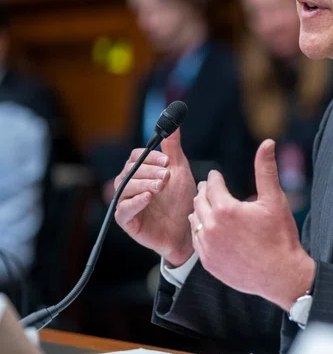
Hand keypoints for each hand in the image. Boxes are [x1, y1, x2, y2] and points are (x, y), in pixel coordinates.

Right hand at [114, 129, 196, 265]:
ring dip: (144, 184)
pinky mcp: (128, 222)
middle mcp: (130, 186)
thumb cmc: (181, 200)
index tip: (167, 160)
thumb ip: (172, 148)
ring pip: (124, 188)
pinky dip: (135, 202)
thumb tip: (173, 123)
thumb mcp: (179, 170)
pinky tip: (149, 197)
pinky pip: (123, 210)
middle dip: (149, 170)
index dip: (149, 157)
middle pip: (129, 171)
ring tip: (161, 185)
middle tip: (167, 175)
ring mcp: (127, 204)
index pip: (135, 157)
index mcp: (141, 172)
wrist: (188, 229)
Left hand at [189, 139, 314, 308]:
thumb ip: (266, 170)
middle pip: (200, 201)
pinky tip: (210, 230)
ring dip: (201, 212)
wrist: (281, 275)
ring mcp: (207, 247)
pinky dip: (201, 232)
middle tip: (210, 188)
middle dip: (206, 193)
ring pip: (194, 221)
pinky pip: (197, 242)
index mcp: (226, 209)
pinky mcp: (208, 262)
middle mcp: (211, 227)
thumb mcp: (275, 200)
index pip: (212, 185)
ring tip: (210, 208)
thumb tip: (267, 143)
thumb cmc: (280, 236)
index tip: (216, 175)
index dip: (215, 178)